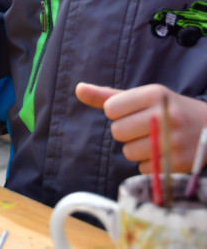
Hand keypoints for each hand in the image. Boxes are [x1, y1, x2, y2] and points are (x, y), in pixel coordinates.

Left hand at [76, 82, 206, 173]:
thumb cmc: (168, 110)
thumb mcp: (142, 97)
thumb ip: (108, 96)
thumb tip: (77, 88)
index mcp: (154, 94)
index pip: (111, 109)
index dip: (118, 113)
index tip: (134, 112)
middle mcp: (166, 116)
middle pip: (117, 132)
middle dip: (126, 132)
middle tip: (146, 128)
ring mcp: (174, 141)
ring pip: (129, 152)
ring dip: (137, 150)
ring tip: (156, 140)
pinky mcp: (179, 164)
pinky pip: (144, 169)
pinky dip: (150, 164)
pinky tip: (165, 153)